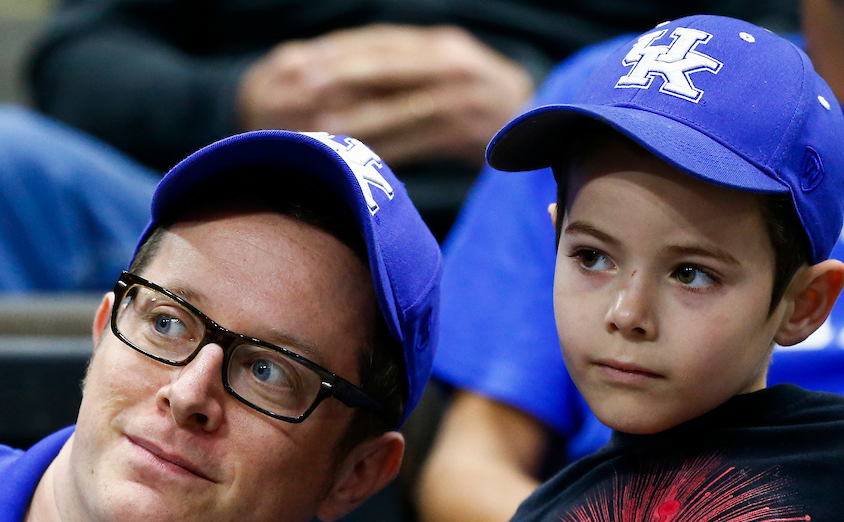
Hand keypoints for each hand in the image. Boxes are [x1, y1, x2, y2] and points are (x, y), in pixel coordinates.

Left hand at [237, 24, 533, 166]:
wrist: (541, 129)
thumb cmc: (478, 108)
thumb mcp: (446, 78)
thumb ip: (406, 75)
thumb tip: (342, 83)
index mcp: (443, 45)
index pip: (383, 42)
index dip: (341, 50)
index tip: (303, 60)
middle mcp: (454, 63)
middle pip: (389, 66)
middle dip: (343, 74)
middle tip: (302, 86)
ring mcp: (464, 97)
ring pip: (401, 105)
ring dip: (361, 117)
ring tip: (324, 127)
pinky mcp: (469, 132)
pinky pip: (419, 141)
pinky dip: (388, 148)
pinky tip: (361, 157)